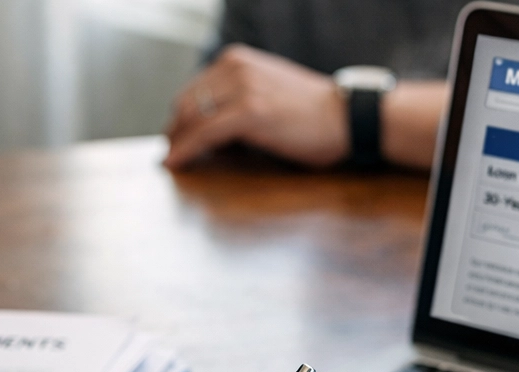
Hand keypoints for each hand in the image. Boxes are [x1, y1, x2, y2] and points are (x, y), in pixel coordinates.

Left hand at [165, 45, 347, 168]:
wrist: (347, 118)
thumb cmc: (311, 113)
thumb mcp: (266, 91)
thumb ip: (236, 98)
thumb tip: (204, 125)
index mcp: (237, 60)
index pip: (192, 90)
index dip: (179, 118)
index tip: (174, 138)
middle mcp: (236, 67)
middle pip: (185, 104)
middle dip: (175, 131)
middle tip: (171, 154)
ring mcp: (242, 88)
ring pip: (190, 119)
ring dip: (176, 143)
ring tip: (173, 162)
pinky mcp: (248, 113)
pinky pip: (203, 134)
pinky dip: (185, 150)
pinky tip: (175, 164)